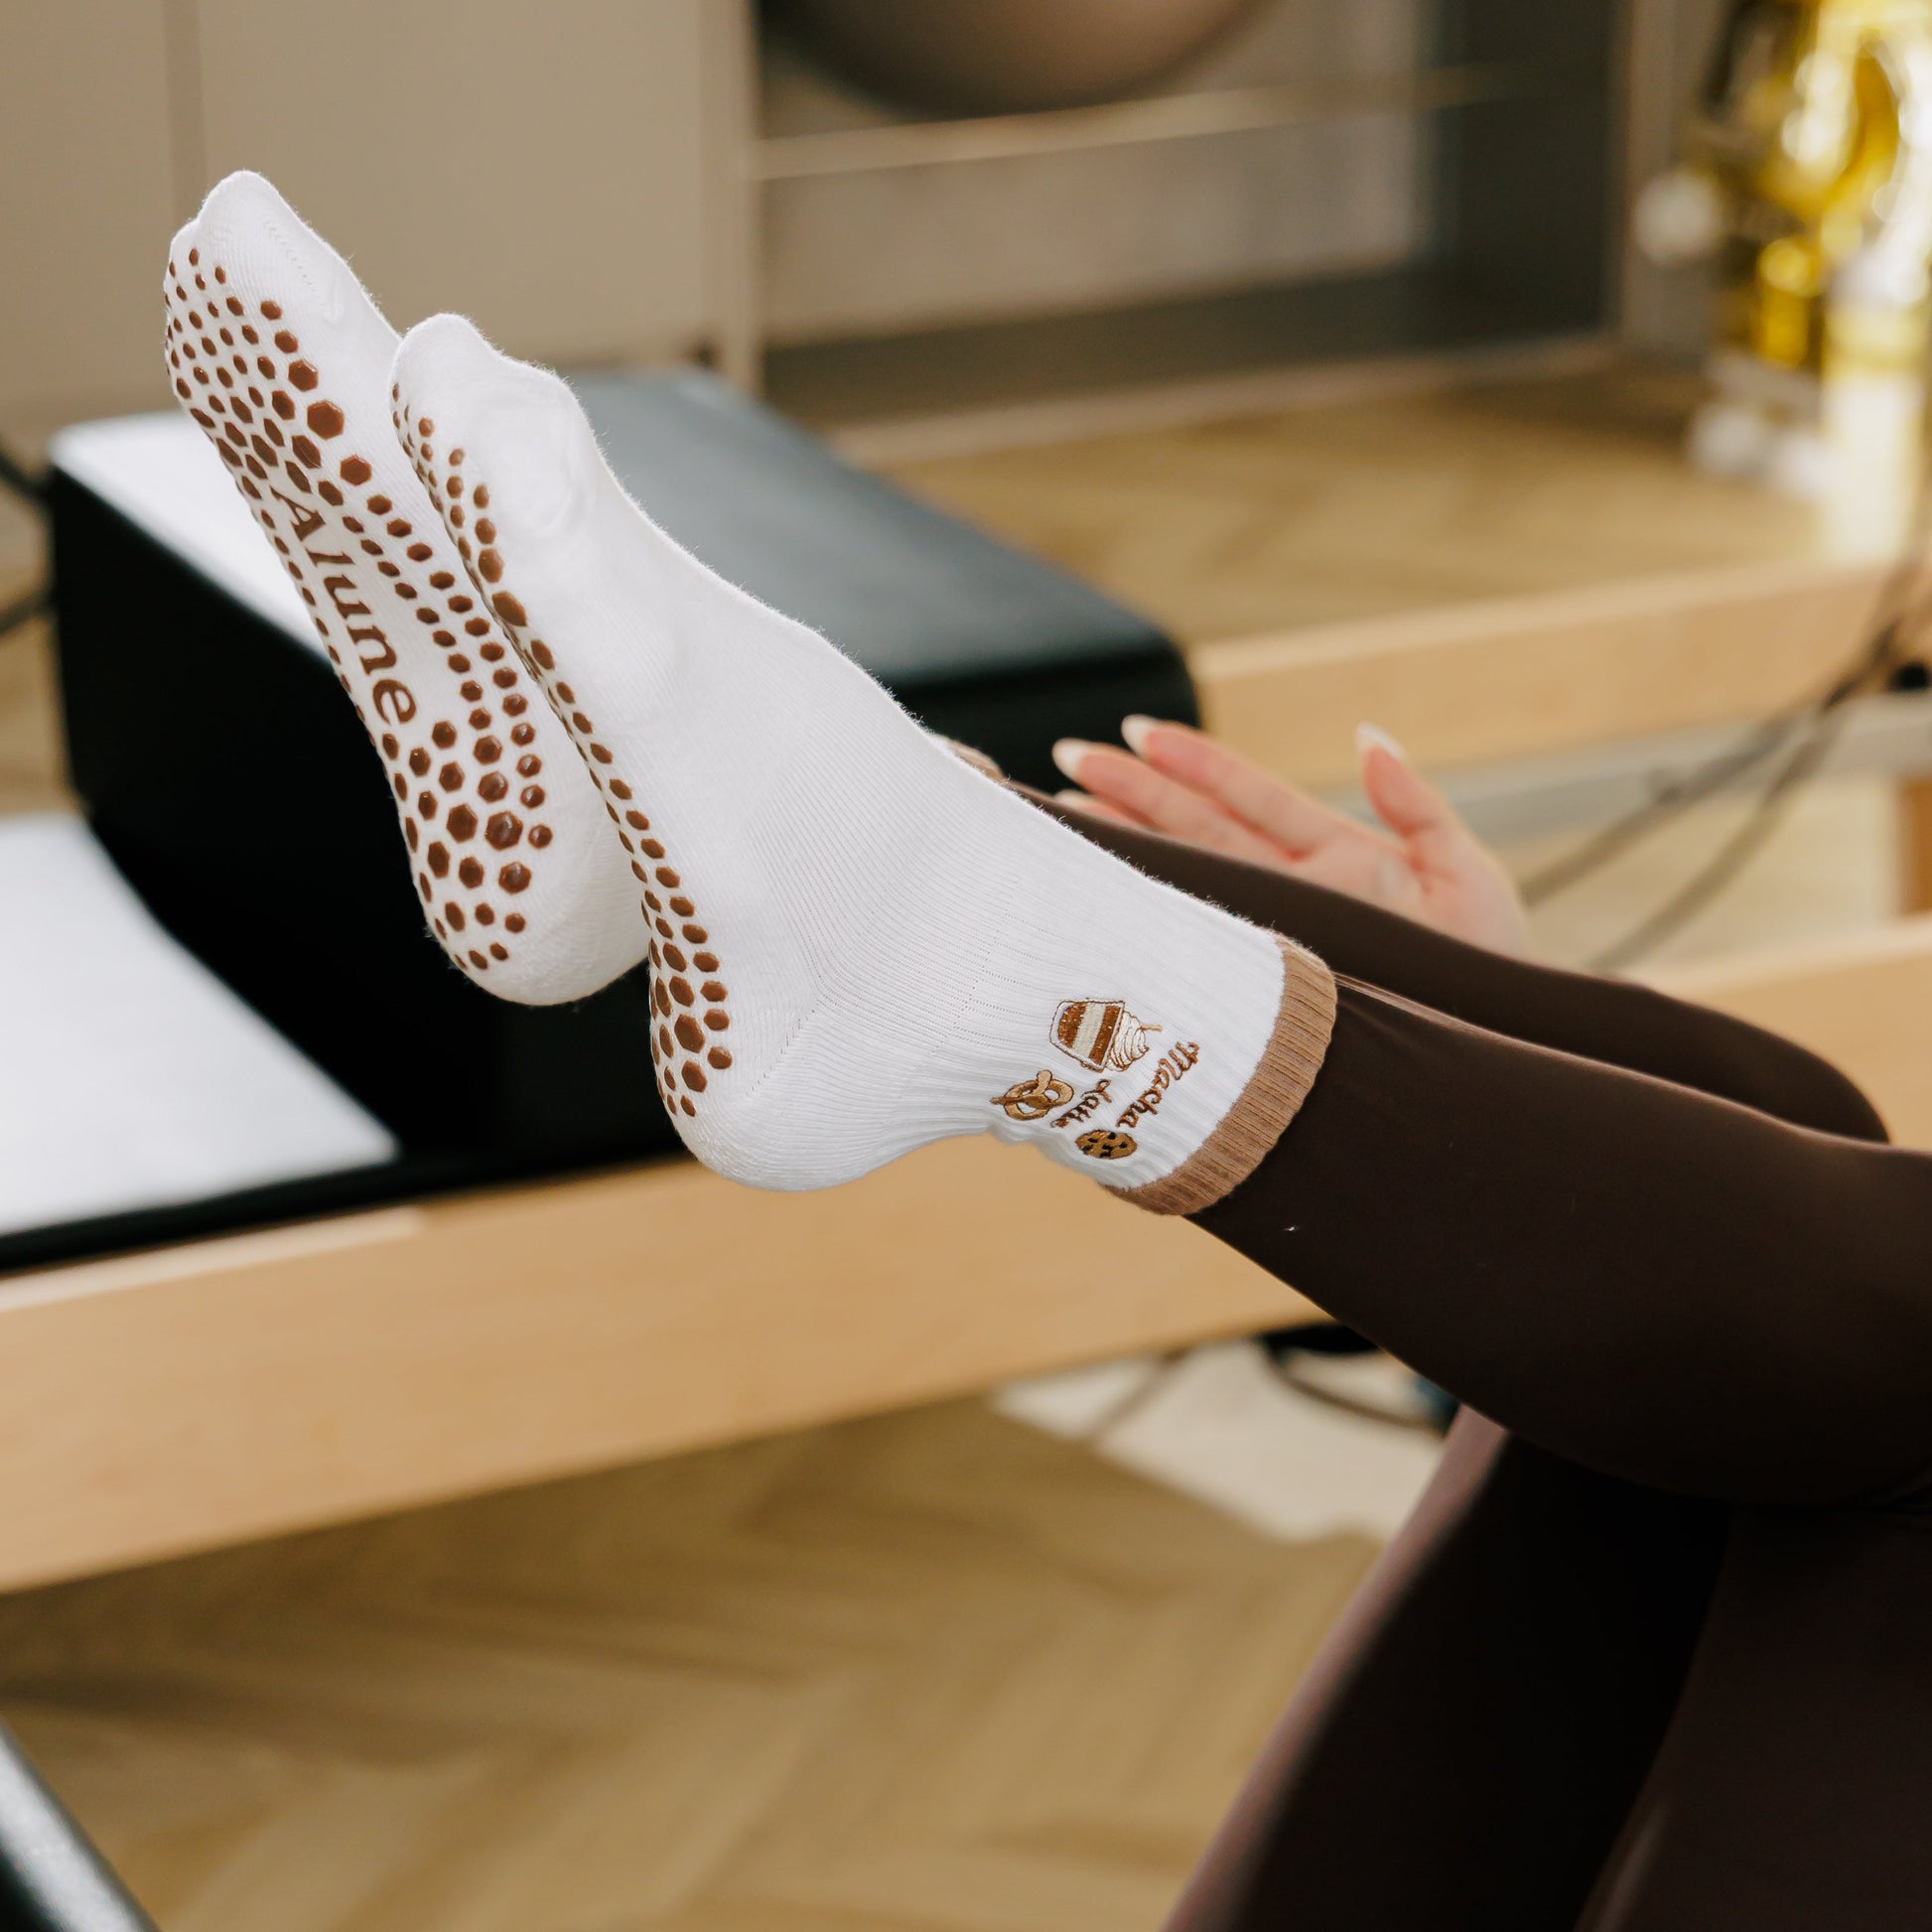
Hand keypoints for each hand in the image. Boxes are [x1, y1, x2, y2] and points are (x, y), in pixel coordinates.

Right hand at [1052, 717, 1531, 958]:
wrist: (1506, 1042)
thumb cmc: (1490, 964)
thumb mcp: (1463, 871)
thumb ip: (1413, 804)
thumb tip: (1365, 736)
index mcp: (1335, 857)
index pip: (1248, 798)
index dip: (1194, 763)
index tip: (1137, 732)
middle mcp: (1296, 892)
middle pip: (1199, 829)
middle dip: (1134, 793)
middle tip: (1066, 759)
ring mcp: (1282, 934)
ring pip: (1191, 878)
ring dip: (1130, 844)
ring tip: (1065, 812)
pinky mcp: (1279, 981)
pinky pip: (1210, 944)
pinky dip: (1160, 919)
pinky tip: (1111, 895)